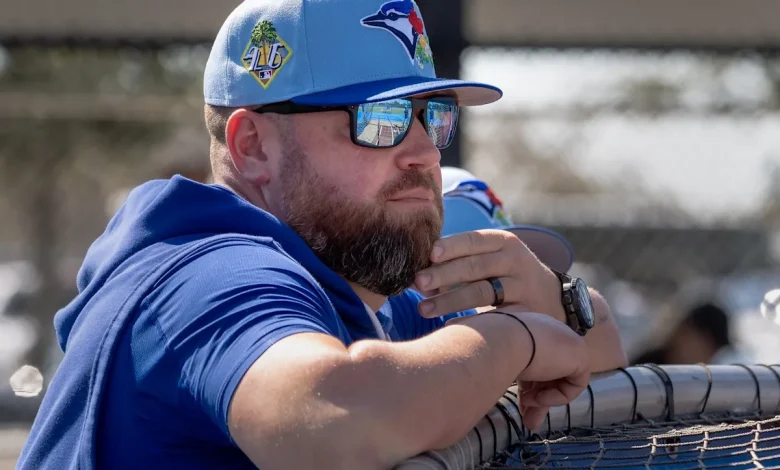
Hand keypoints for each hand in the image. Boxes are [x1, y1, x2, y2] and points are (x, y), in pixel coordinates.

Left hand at [415, 230, 563, 319]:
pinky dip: (469, 322)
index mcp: (504, 242)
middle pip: (475, 266)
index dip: (451, 246)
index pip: (474, 240)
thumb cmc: (507, 276)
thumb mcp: (493, 259)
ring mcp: (523, 287)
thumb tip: (418, 276)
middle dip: (443, 274)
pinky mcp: (526, 313)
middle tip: (418, 282)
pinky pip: (493, 317)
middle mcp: (516, 261)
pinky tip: (448, 327)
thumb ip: (461, 262)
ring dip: (449, 300)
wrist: (553, 300)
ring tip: (423, 309)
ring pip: (481, 292)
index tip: (430, 254)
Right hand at [506, 310, 590, 428]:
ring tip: (527, 415)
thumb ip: (515, 373)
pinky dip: (557, 397)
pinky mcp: (581, 355)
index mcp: (533, 328)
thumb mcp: (504, 362)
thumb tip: (506, 387)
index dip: (530, 385)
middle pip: (551, 372)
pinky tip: (538, 398)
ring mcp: (569, 341)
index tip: (521, 403)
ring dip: (544, 401)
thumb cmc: (494, 348)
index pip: (538, 360)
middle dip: (539, 399)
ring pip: (561, 380)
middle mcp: (552, 331)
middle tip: (528, 421)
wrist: (502, 340)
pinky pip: (574, 384)